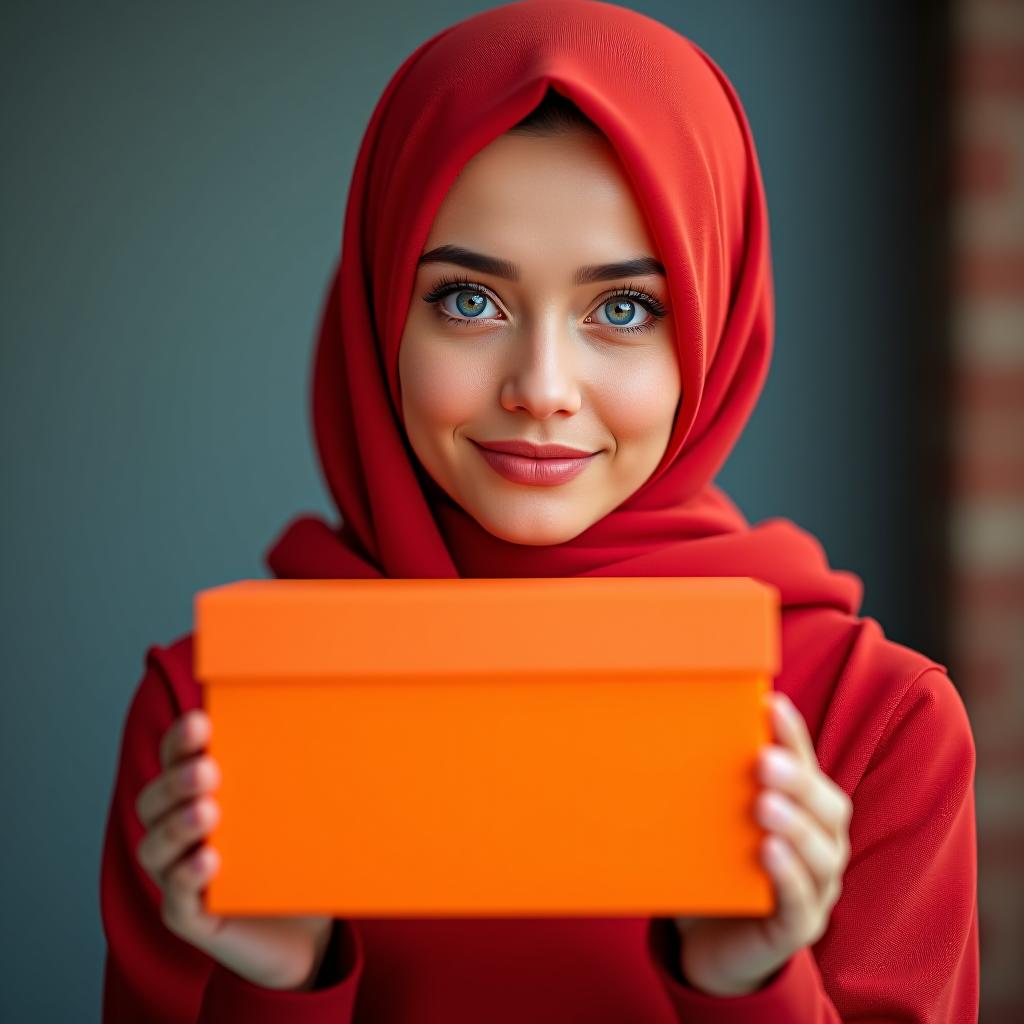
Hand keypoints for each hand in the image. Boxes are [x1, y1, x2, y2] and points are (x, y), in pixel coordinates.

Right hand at [134, 708, 334, 990]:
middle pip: (153, 802)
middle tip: (207, 770)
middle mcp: (177, 834)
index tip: (201, 722)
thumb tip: (337, 722)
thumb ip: (303, 771)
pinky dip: (188, 876)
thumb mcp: (300, 809)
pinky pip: (176, 898)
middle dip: (176, 782)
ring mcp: (178, 876)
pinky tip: (209, 860)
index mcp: (198, 796)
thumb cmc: (296, 856)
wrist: (307, 929)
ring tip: (208, 812)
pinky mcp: (190, 917)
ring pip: (154, 849)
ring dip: (177, 827)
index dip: (180, 741)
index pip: (175, 761)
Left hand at [673, 691, 852, 995]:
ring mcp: (816, 887)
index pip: (806, 765)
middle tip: (764, 760)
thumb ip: (697, 783)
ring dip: (795, 825)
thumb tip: (649, 726)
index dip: (793, 736)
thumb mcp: (708, 819)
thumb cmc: (713, 866)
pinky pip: (801, 901)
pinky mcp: (799, 926)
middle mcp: (821, 843)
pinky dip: (788, 875)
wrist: (710, 943)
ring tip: (765, 804)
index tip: (771, 703)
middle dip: (798, 780)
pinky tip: (769, 852)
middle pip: (827, 806)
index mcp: (804, 809)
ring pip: (820, 853)